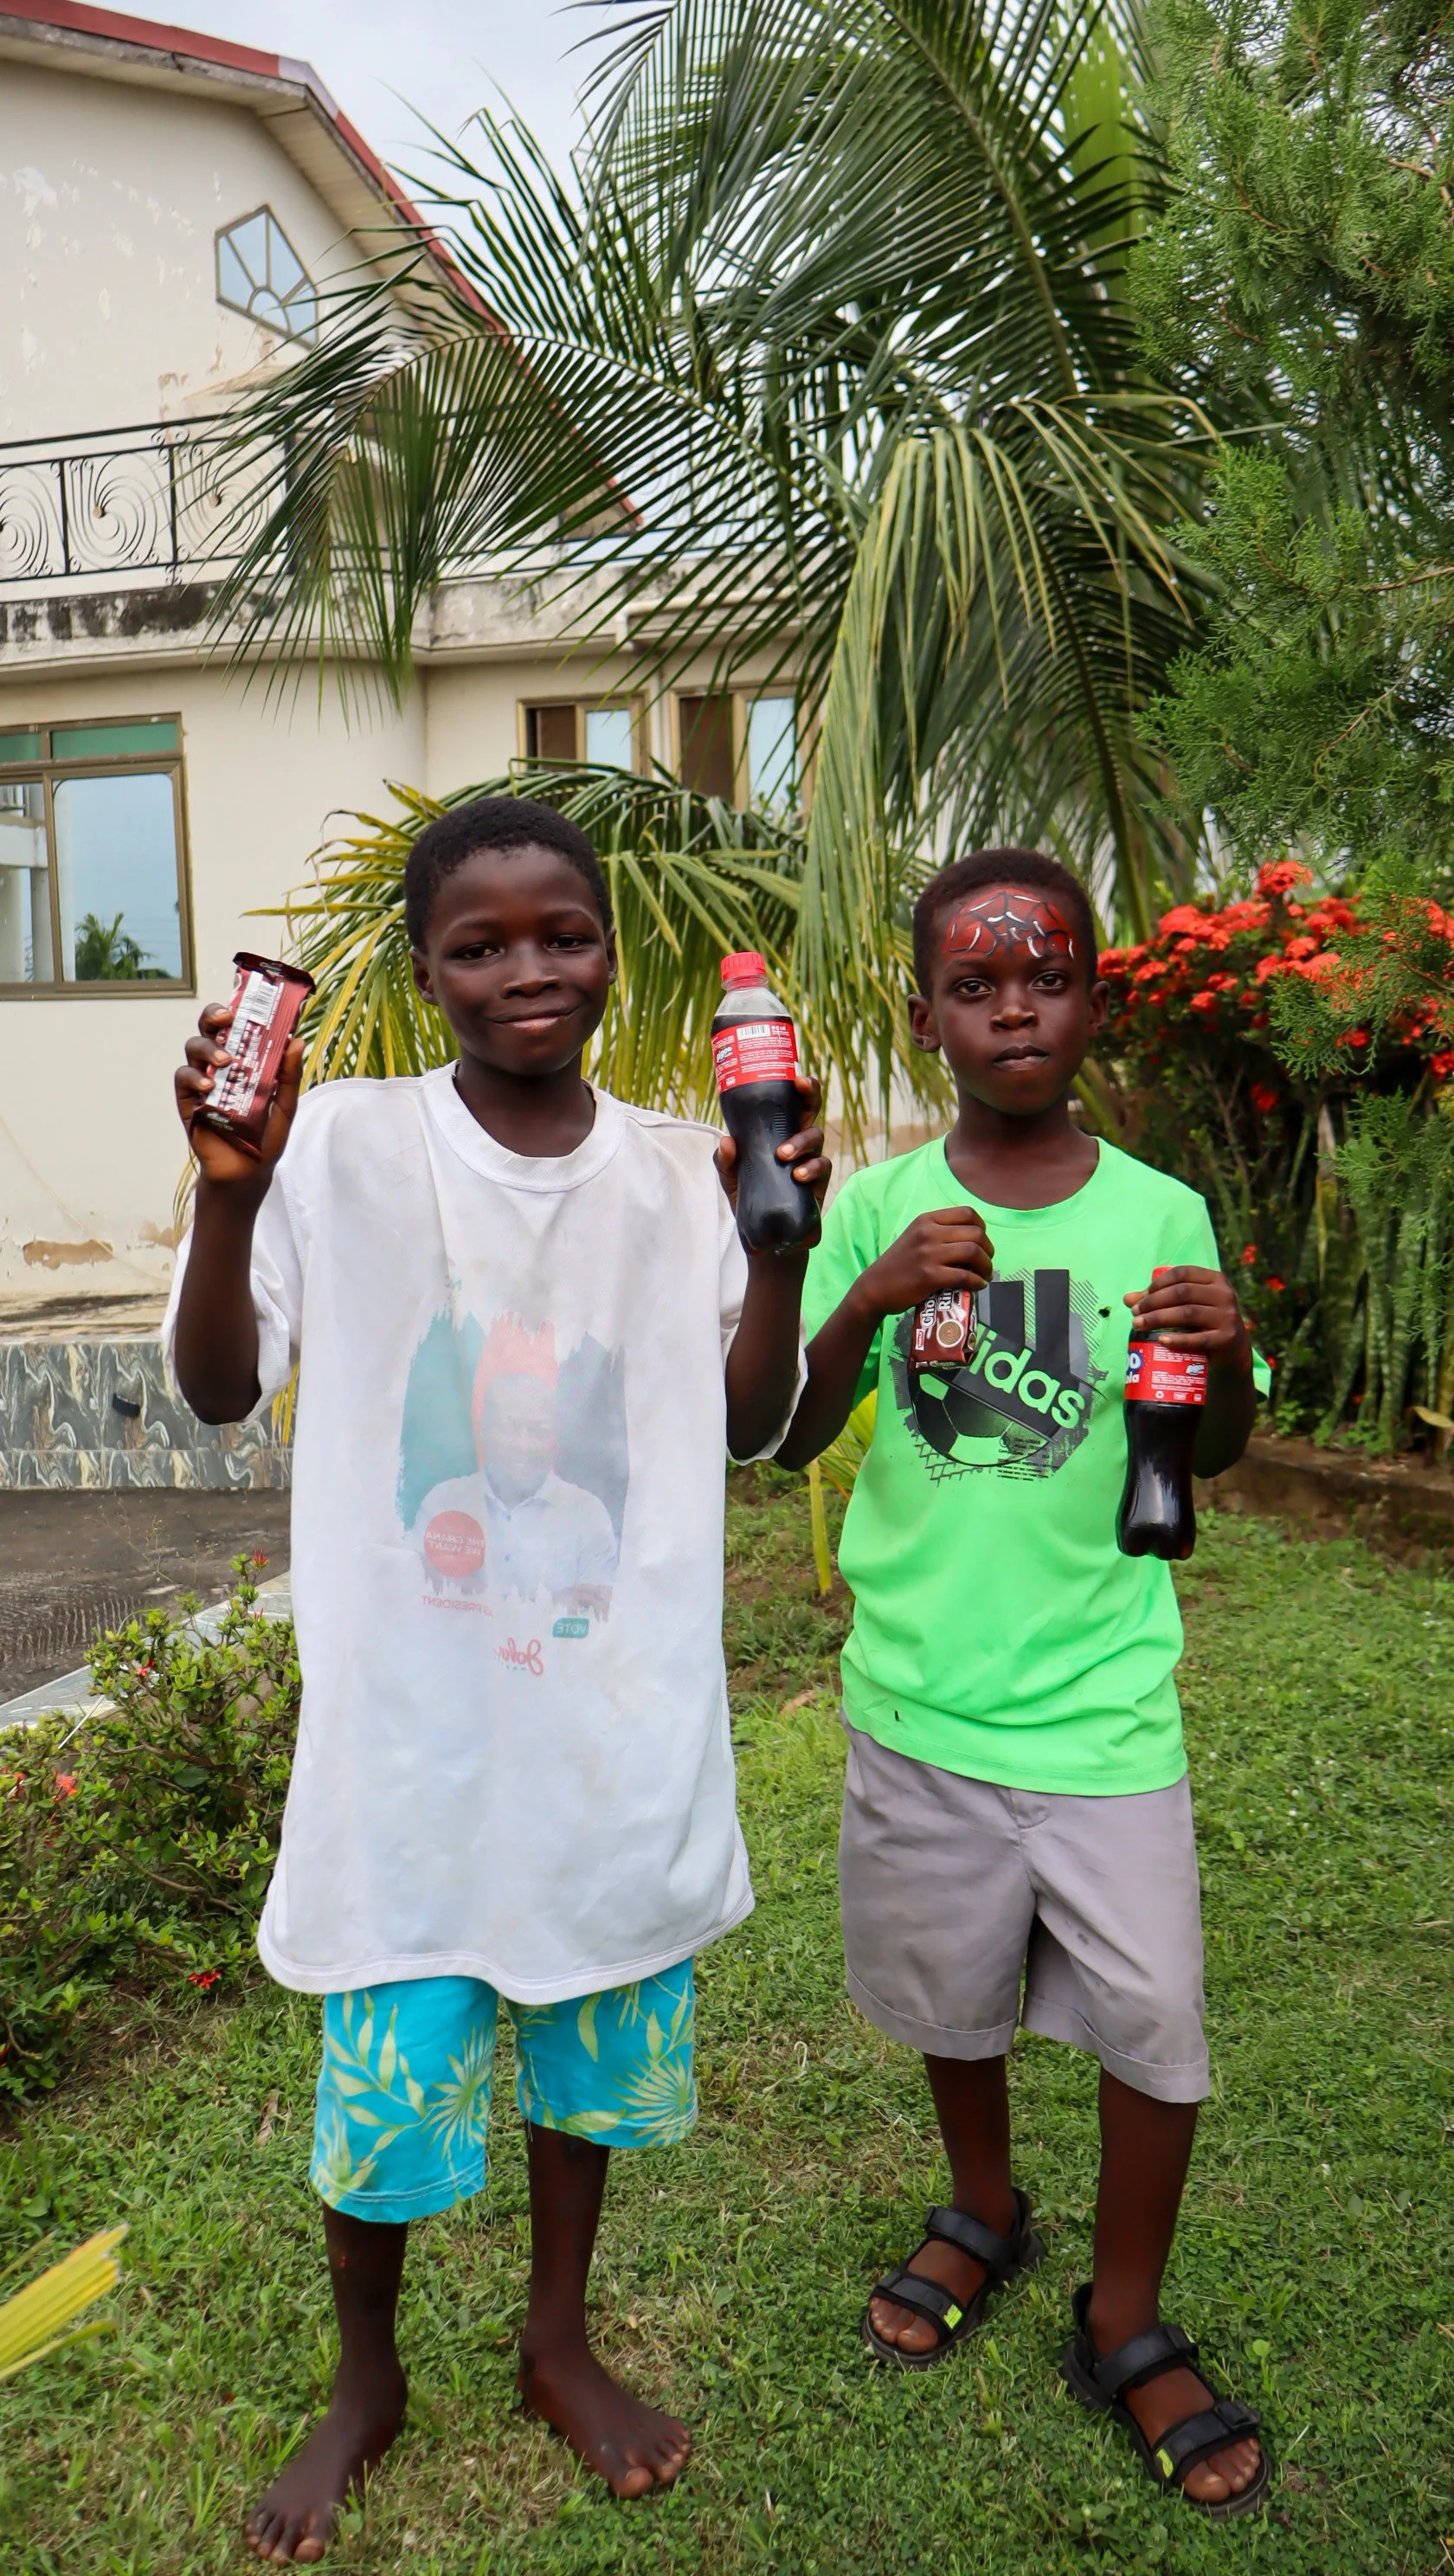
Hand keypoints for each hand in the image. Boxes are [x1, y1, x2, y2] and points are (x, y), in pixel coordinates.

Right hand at [175, 1000, 302, 1196]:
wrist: (247, 1172)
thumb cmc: (266, 1137)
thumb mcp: (285, 1105)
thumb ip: (289, 1075)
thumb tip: (297, 1040)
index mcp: (243, 1060)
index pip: (235, 1026)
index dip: (235, 1009)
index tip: (243, 1003)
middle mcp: (220, 1065)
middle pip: (208, 1029)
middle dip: (213, 1017)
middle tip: (226, 1018)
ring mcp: (202, 1082)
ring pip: (193, 1048)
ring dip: (208, 1048)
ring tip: (225, 1061)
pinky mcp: (189, 1102)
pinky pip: (183, 1079)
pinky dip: (194, 1076)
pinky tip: (209, 1084)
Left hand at [715, 1073, 830, 1245]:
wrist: (766, 1238)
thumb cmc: (749, 1198)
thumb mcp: (730, 1178)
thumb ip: (725, 1160)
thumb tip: (727, 1141)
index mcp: (778, 1132)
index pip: (790, 1103)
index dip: (796, 1086)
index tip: (793, 1074)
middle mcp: (798, 1140)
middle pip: (811, 1109)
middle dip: (810, 1093)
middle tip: (801, 1087)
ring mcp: (811, 1159)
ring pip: (816, 1136)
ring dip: (801, 1141)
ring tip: (783, 1155)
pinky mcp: (819, 1182)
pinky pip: (823, 1166)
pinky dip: (811, 1168)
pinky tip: (798, 1176)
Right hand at [852, 1206, 994, 1324]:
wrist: (875, 1287)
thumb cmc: (898, 1265)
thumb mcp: (915, 1238)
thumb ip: (938, 1234)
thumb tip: (971, 1242)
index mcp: (926, 1220)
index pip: (967, 1213)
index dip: (982, 1228)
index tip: (982, 1242)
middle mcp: (928, 1233)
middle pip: (975, 1233)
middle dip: (988, 1250)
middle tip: (987, 1263)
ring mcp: (929, 1254)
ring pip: (973, 1252)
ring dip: (986, 1266)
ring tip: (985, 1275)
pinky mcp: (929, 1276)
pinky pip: (964, 1276)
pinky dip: (977, 1282)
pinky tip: (977, 1286)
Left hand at [1125, 1267, 1251, 1370]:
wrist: (1233, 1348)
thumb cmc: (1205, 1321)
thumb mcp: (1189, 1305)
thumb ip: (1161, 1298)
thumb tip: (1127, 1299)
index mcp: (1216, 1279)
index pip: (1182, 1273)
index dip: (1158, 1283)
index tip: (1141, 1298)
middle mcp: (1225, 1295)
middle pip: (1182, 1293)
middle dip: (1154, 1302)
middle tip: (1135, 1313)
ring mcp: (1227, 1317)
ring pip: (1188, 1313)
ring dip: (1159, 1318)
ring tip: (1138, 1325)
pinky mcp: (1226, 1339)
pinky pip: (1198, 1339)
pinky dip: (1178, 1339)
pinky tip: (1161, 1340)